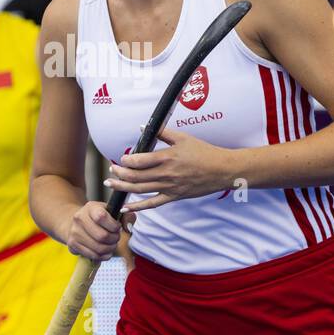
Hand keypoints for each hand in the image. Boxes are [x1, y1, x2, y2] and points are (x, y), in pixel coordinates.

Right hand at [67, 203, 136, 261]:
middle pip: (102, 236)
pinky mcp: (72, 244)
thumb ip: (127, 217)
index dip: (114, 226)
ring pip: (98, 248)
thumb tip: (128, 228)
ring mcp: (74, 232)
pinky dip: (103, 256)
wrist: (79, 223)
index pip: (101, 217)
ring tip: (111, 244)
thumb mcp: (114, 211)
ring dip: (110, 249)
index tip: (117, 227)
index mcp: (91, 207)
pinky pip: (92, 255)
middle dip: (114, 239)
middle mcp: (79, 218)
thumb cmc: (101, 218)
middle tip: (116, 237)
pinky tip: (105, 251)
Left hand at [104, 128, 236, 210]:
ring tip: (110, 184)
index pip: (139, 161)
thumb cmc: (205, 152)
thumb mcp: (184, 138)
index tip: (121, 159)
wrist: (223, 170)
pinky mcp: (175, 196)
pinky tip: (126, 207)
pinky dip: (138, 206)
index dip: (126, 161)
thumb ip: (162, 132)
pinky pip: (153, 203)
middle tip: (111, 170)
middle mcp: (166, 174)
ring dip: (122, 187)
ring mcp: (170, 187)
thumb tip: (143, 128)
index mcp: (167, 157)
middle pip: (136, 176)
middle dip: (120, 173)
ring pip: (140, 189)